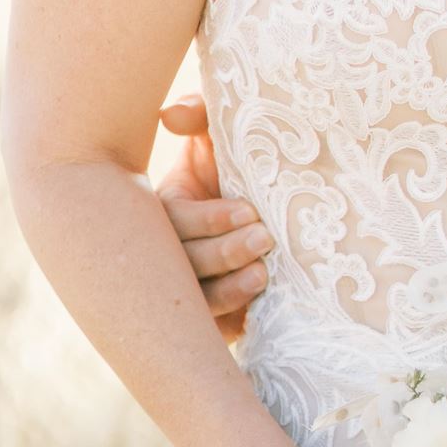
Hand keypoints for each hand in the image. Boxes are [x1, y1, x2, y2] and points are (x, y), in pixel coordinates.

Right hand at [153, 96, 272, 335]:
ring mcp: (186, 291)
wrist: (283, 213)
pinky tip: (256, 312)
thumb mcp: (219, 138)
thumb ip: (199, 114)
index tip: (249, 210)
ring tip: (265, 271)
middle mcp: (167, 255)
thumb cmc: (244, 171)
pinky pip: (212, 332)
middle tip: (264, 237)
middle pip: (181, 264)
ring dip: (229, 290)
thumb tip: (170, 116)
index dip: (207, 219)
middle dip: (223, 253)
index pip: (171, 221)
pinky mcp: (210, 322)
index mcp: (163, 212)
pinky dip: (233, 322)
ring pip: (195, 302)